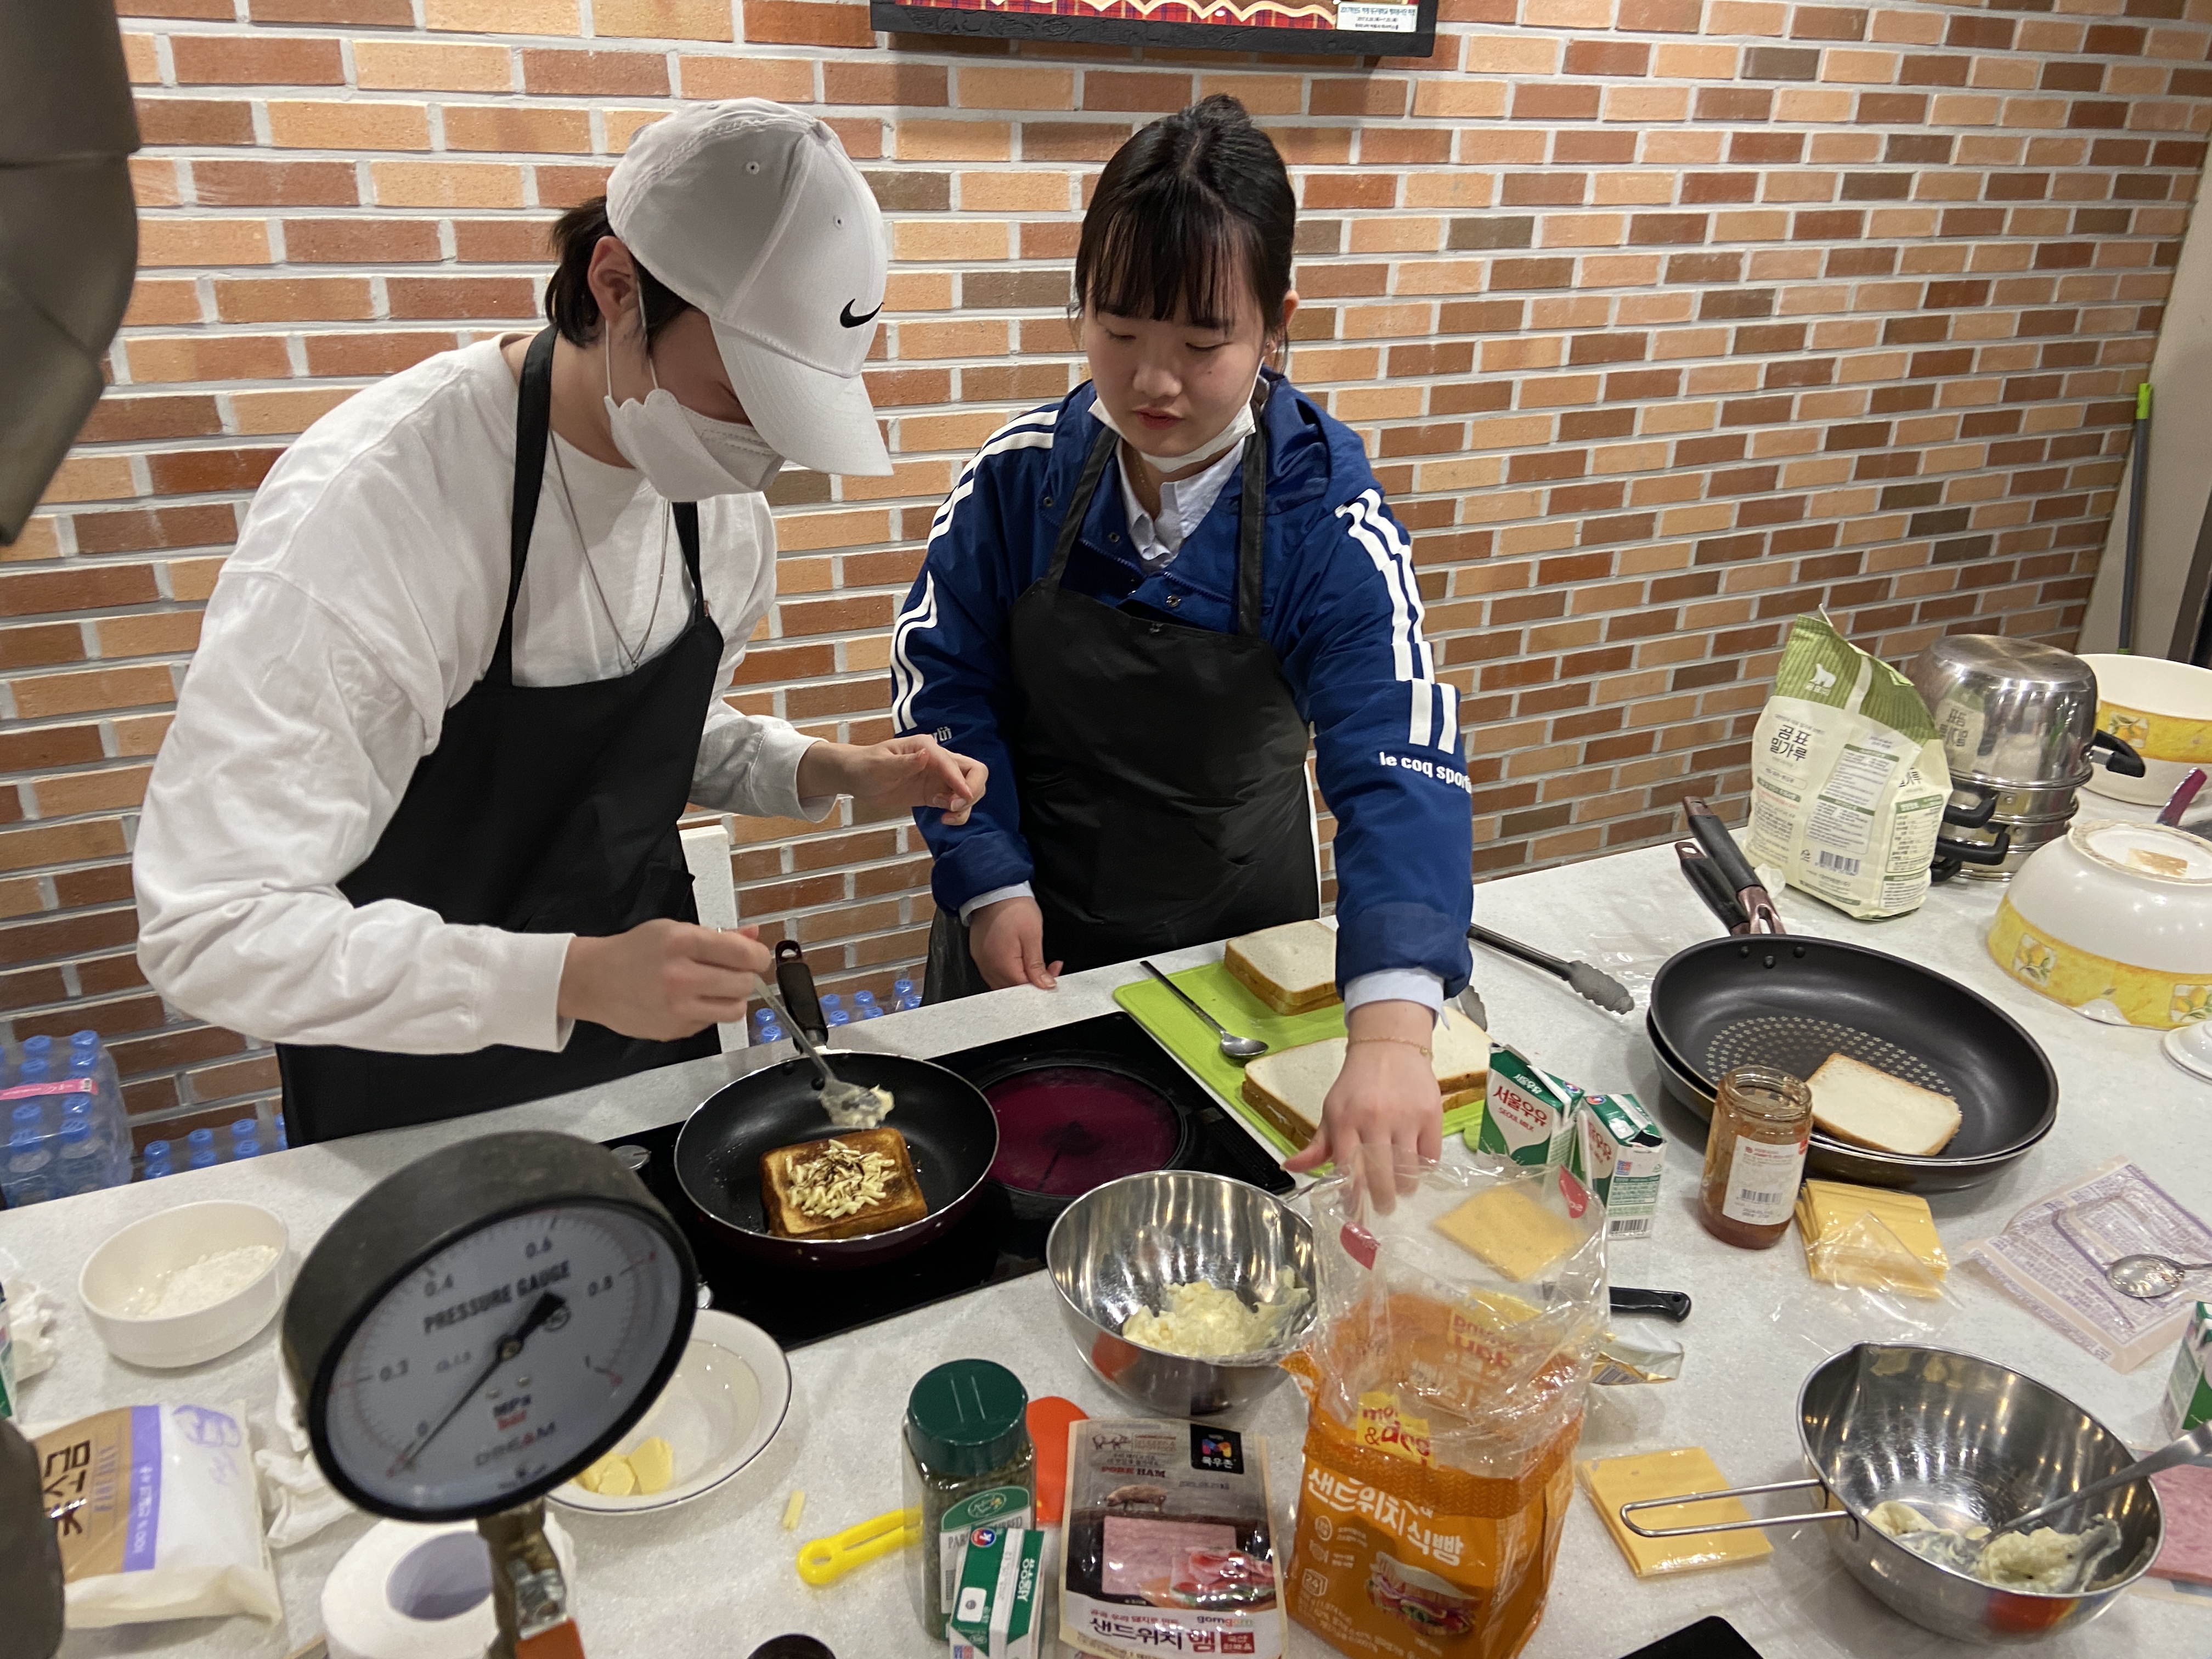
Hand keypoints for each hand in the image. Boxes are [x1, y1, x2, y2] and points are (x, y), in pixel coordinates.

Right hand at [558, 920, 768, 1039]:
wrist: (594, 981)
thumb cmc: (634, 951)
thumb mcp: (674, 930)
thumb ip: (719, 935)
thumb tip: (754, 934)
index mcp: (682, 943)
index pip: (744, 954)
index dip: (759, 956)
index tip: (757, 957)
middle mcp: (681, 977)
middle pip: (744, 983)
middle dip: (746, 976)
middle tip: (736, 971)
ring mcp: (678, 1007)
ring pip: (736, 1009)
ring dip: (734, 997)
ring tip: (718, 987)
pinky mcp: (676, 1029)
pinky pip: (712, 1022)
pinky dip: (711, 1011)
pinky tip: (693, 999)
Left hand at [796, 735, 985, 824]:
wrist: (856, 777)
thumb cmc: (865, 766)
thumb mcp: (880, 765)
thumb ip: (905, 762)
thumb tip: (927, 754)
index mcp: (927, 748)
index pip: (953, 764)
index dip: (961, 782)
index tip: (960, 801)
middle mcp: (938, 760)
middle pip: (974, 772)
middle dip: (972, 790)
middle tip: (952, 808)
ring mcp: (939, 777)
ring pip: (970, 788)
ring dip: (966, 805)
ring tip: (946, 816)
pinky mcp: (935, 793)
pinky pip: (957, 803)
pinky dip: (958, 813)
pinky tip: (943, 819)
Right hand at [968, 896, 1061, 990]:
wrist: (994, 889)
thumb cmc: (1013, 908)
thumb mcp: (1032, 935)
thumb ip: (1036, 964)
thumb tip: (1044, 984)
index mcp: (1002, 964)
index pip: (1023, 989)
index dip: (1040, 984)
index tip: (1052, 973)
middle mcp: (988, 967)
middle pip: (1011, 989)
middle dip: (1031, 982)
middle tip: (1047, 967)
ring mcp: (982, 962)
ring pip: (1002, 983)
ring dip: (1020, 977)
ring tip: (1032, 960)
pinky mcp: (979, 955)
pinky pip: (994, 973)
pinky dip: (1007, 971)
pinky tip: (1017, 960)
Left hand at [1285, 999, 1441, 1207]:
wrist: (1388, 1046)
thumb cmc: (1356, 1085)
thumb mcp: (1331, 1110)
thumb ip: (1316, 1145)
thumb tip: (1291, 1169)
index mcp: (1344, 1120)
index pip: (1347, 1170)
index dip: (1352, 1198)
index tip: (1355, 1213)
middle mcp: (1374, 1120)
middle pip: (1380, 1178)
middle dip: (1381, 1201)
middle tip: (1382, 1207)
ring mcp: (1405, 1118)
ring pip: (1408, 1172)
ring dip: (1404, 1189)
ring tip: (1400, 1190)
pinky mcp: (1430, 1115)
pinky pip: (1431, 1158)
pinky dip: (1425, 1170)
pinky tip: (1417, 1169)